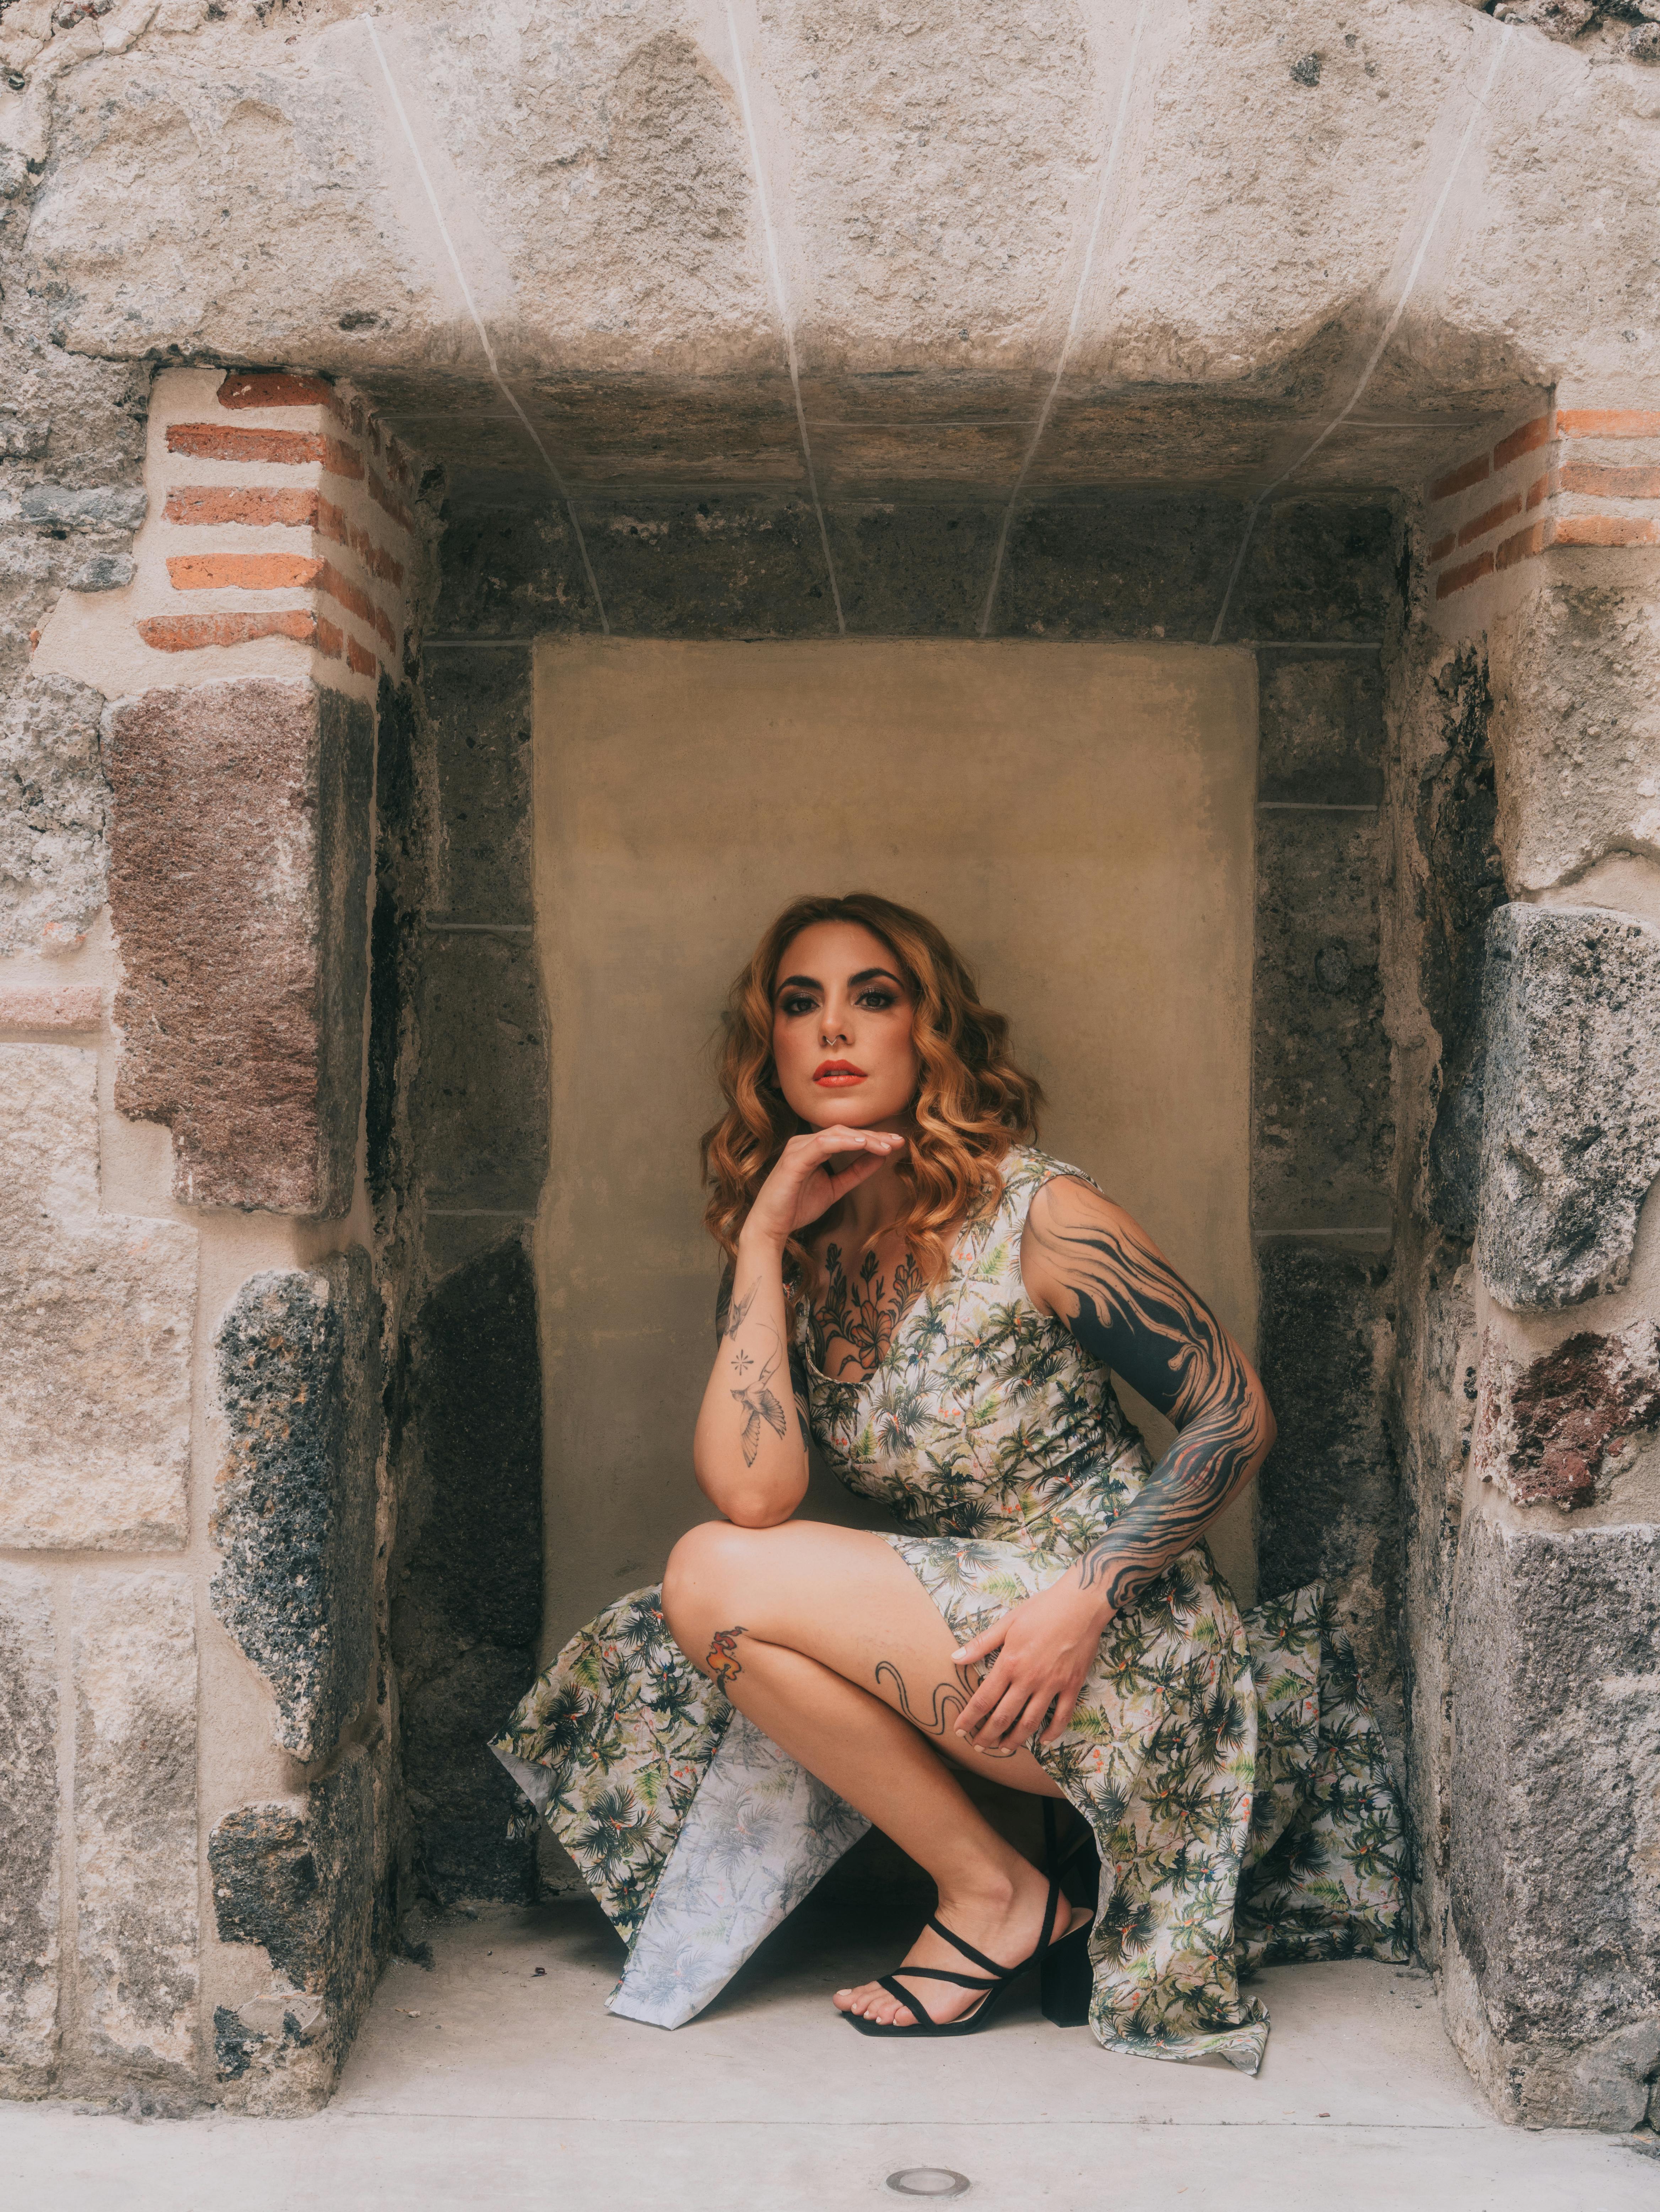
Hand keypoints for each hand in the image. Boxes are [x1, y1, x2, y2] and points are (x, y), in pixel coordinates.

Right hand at [740, 1127, 905, 1250]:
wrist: (771, 1226)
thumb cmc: (797, 1207)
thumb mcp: (835, 1188)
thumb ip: (855, 1173)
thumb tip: (880, 1159)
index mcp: (813, 1147)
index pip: (848, 1136)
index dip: (873, 1138)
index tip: (897, 1143)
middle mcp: (804, 1142)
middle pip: (845, 1131)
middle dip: (874, 1135)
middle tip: (898, 1141)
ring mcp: (798, 1148)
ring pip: (837, 1134)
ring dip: (864, 1138)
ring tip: (886, 1145)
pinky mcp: (794, 1160)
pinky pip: (822, 1145)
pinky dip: (844, 1142)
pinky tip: (862, 1145)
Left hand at [950, 1579, 1111, 1750]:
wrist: (1080, 1604)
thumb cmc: (1042, 1609)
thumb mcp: (1007, 1622)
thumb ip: (981, 1644)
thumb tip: (954, 1658)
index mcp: (1009, 1663)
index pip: (983, 1699)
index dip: (969, 1719)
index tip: (959, 1731)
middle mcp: (1029, 1679)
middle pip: (1003, 1717)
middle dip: (987, 1736)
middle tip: (977, 1747)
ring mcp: (1052, 1685)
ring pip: (1030, 1723)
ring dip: (1014, 1740)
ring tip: (1002, 1749)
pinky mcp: (1072, 1686)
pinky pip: (1062, 1717)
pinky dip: (1052, 1733)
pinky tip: (1043, 1740)